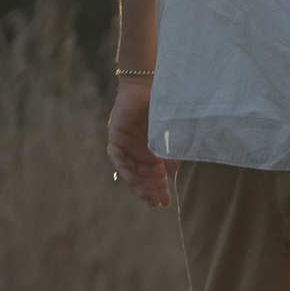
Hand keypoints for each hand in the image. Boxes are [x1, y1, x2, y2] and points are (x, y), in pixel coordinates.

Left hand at [107, 77, 170, 207]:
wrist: (148, 88)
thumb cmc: (163, 108)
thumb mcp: (169, 136)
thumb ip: (170, 156)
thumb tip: (173, 177)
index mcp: (153, 152)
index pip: (155, 176)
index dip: (160, 189)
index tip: (166, 202)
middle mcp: (139, 152)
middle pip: (143, 178)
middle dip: (150, 191)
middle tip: (158, 202)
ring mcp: (126, 147)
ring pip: (130, 172)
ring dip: (138, 185)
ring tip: (147, 196)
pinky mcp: (116, 139)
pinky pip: (118, 159)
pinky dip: (124, 170)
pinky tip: (132, 180)